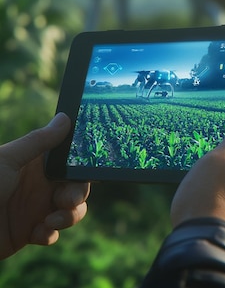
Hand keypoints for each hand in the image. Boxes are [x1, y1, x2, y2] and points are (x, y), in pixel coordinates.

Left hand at [0, 113, 90, 259]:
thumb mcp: (9, 160)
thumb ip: (39, 141)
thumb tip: (65, 117)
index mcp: (36, 166)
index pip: (69, 163)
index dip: (81, 168)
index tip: (88, 173)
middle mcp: (39, 186)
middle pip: (76, 188)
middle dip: (78, 195)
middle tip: (67, 201)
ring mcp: (35, 209)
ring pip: (70, 211)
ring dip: (69, 217)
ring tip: (51, 222)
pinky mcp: (29, 232)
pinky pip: (52, 233)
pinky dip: (49, 234)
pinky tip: (37, 233)